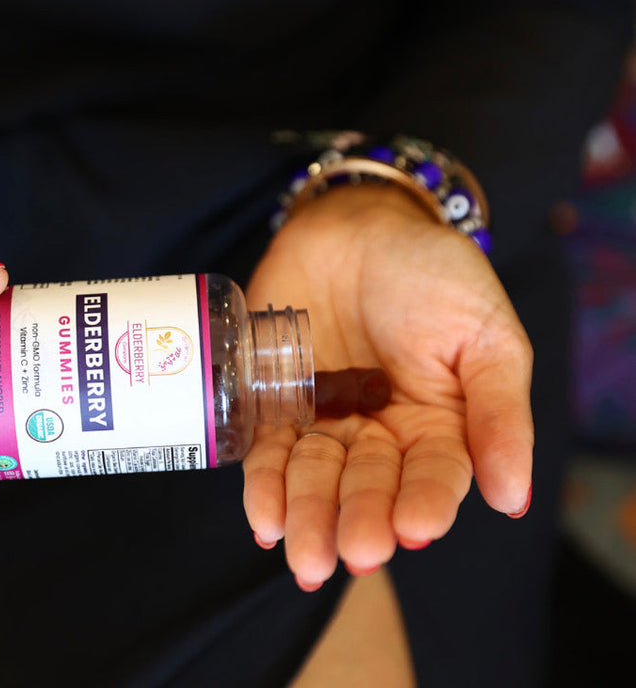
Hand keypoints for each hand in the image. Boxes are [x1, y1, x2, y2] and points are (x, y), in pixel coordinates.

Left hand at [241, 185, 532, 589]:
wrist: (356, 224)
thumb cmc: (429, 274)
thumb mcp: (485, 336)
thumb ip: (498, 413)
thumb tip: (512, 497)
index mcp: (439, 426)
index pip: (435, 478)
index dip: (426, 503)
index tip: (416, 527)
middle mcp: (379, 436)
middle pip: (368, 489)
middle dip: (360, 521)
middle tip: (353, 552)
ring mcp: (323, 422)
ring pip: (315, 480)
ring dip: (308, 517)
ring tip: (303, 552)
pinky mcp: (274, 404)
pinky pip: (266, 452)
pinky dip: (264, 485)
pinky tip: (264, 518)